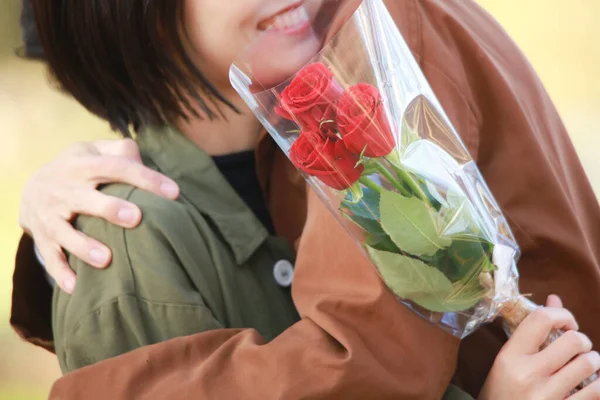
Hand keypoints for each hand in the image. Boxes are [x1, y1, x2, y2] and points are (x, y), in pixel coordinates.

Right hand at [19, 139, 179, 293]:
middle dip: (110, 208)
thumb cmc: (80, 168)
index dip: (146, 178)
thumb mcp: (95, 151)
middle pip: (87, 199)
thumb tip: (144, 159)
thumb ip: (121, 152)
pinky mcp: (42, 236)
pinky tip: (75, 287)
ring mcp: (50, 214)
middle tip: (136, 218)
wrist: (32, 186)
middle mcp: (65, 188)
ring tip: (106, 260)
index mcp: (84, 165)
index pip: (118, 167)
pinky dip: (59, 272)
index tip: (174, 192)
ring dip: (83, 246)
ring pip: (64, 231)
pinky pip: (49, 256)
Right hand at [479, 295, 599, 399]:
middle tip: (575, 349)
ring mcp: (548, 396)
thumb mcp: (508, 362)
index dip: (561, 313)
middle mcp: (528, 374)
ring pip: (589, 363)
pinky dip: (598, 384)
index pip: (541, 319)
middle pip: (573, 340)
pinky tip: (590, 384)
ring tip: (582, 368)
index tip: (565, 324)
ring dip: (592, 362)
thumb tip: (555, 298)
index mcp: (509, 357)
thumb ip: (532, 332)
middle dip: (581, 341)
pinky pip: (597, 391)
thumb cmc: (501, 393)